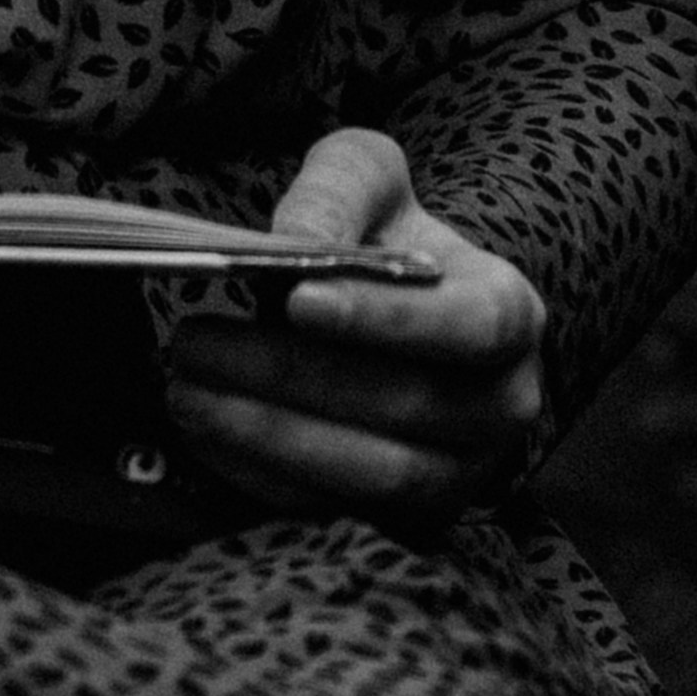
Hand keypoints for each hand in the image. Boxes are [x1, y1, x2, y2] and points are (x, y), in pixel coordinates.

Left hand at [160, 127, 552, 521]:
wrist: (386, 302)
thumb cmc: (380, 233)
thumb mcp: (364, 179)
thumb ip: (336, 189)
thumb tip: (297, 240)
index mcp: (511, 313)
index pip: (474, 325)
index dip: (387, 319)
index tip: (296, 301)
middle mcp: (501, 404)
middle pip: (410, 405)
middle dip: (292, 375)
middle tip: (195, 342)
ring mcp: (460, 470)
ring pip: (377, 474)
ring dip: (269, 435)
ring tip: (185, 390)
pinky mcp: (404, 516)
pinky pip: (336, 510)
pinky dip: (261, 474)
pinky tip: (201, 430)